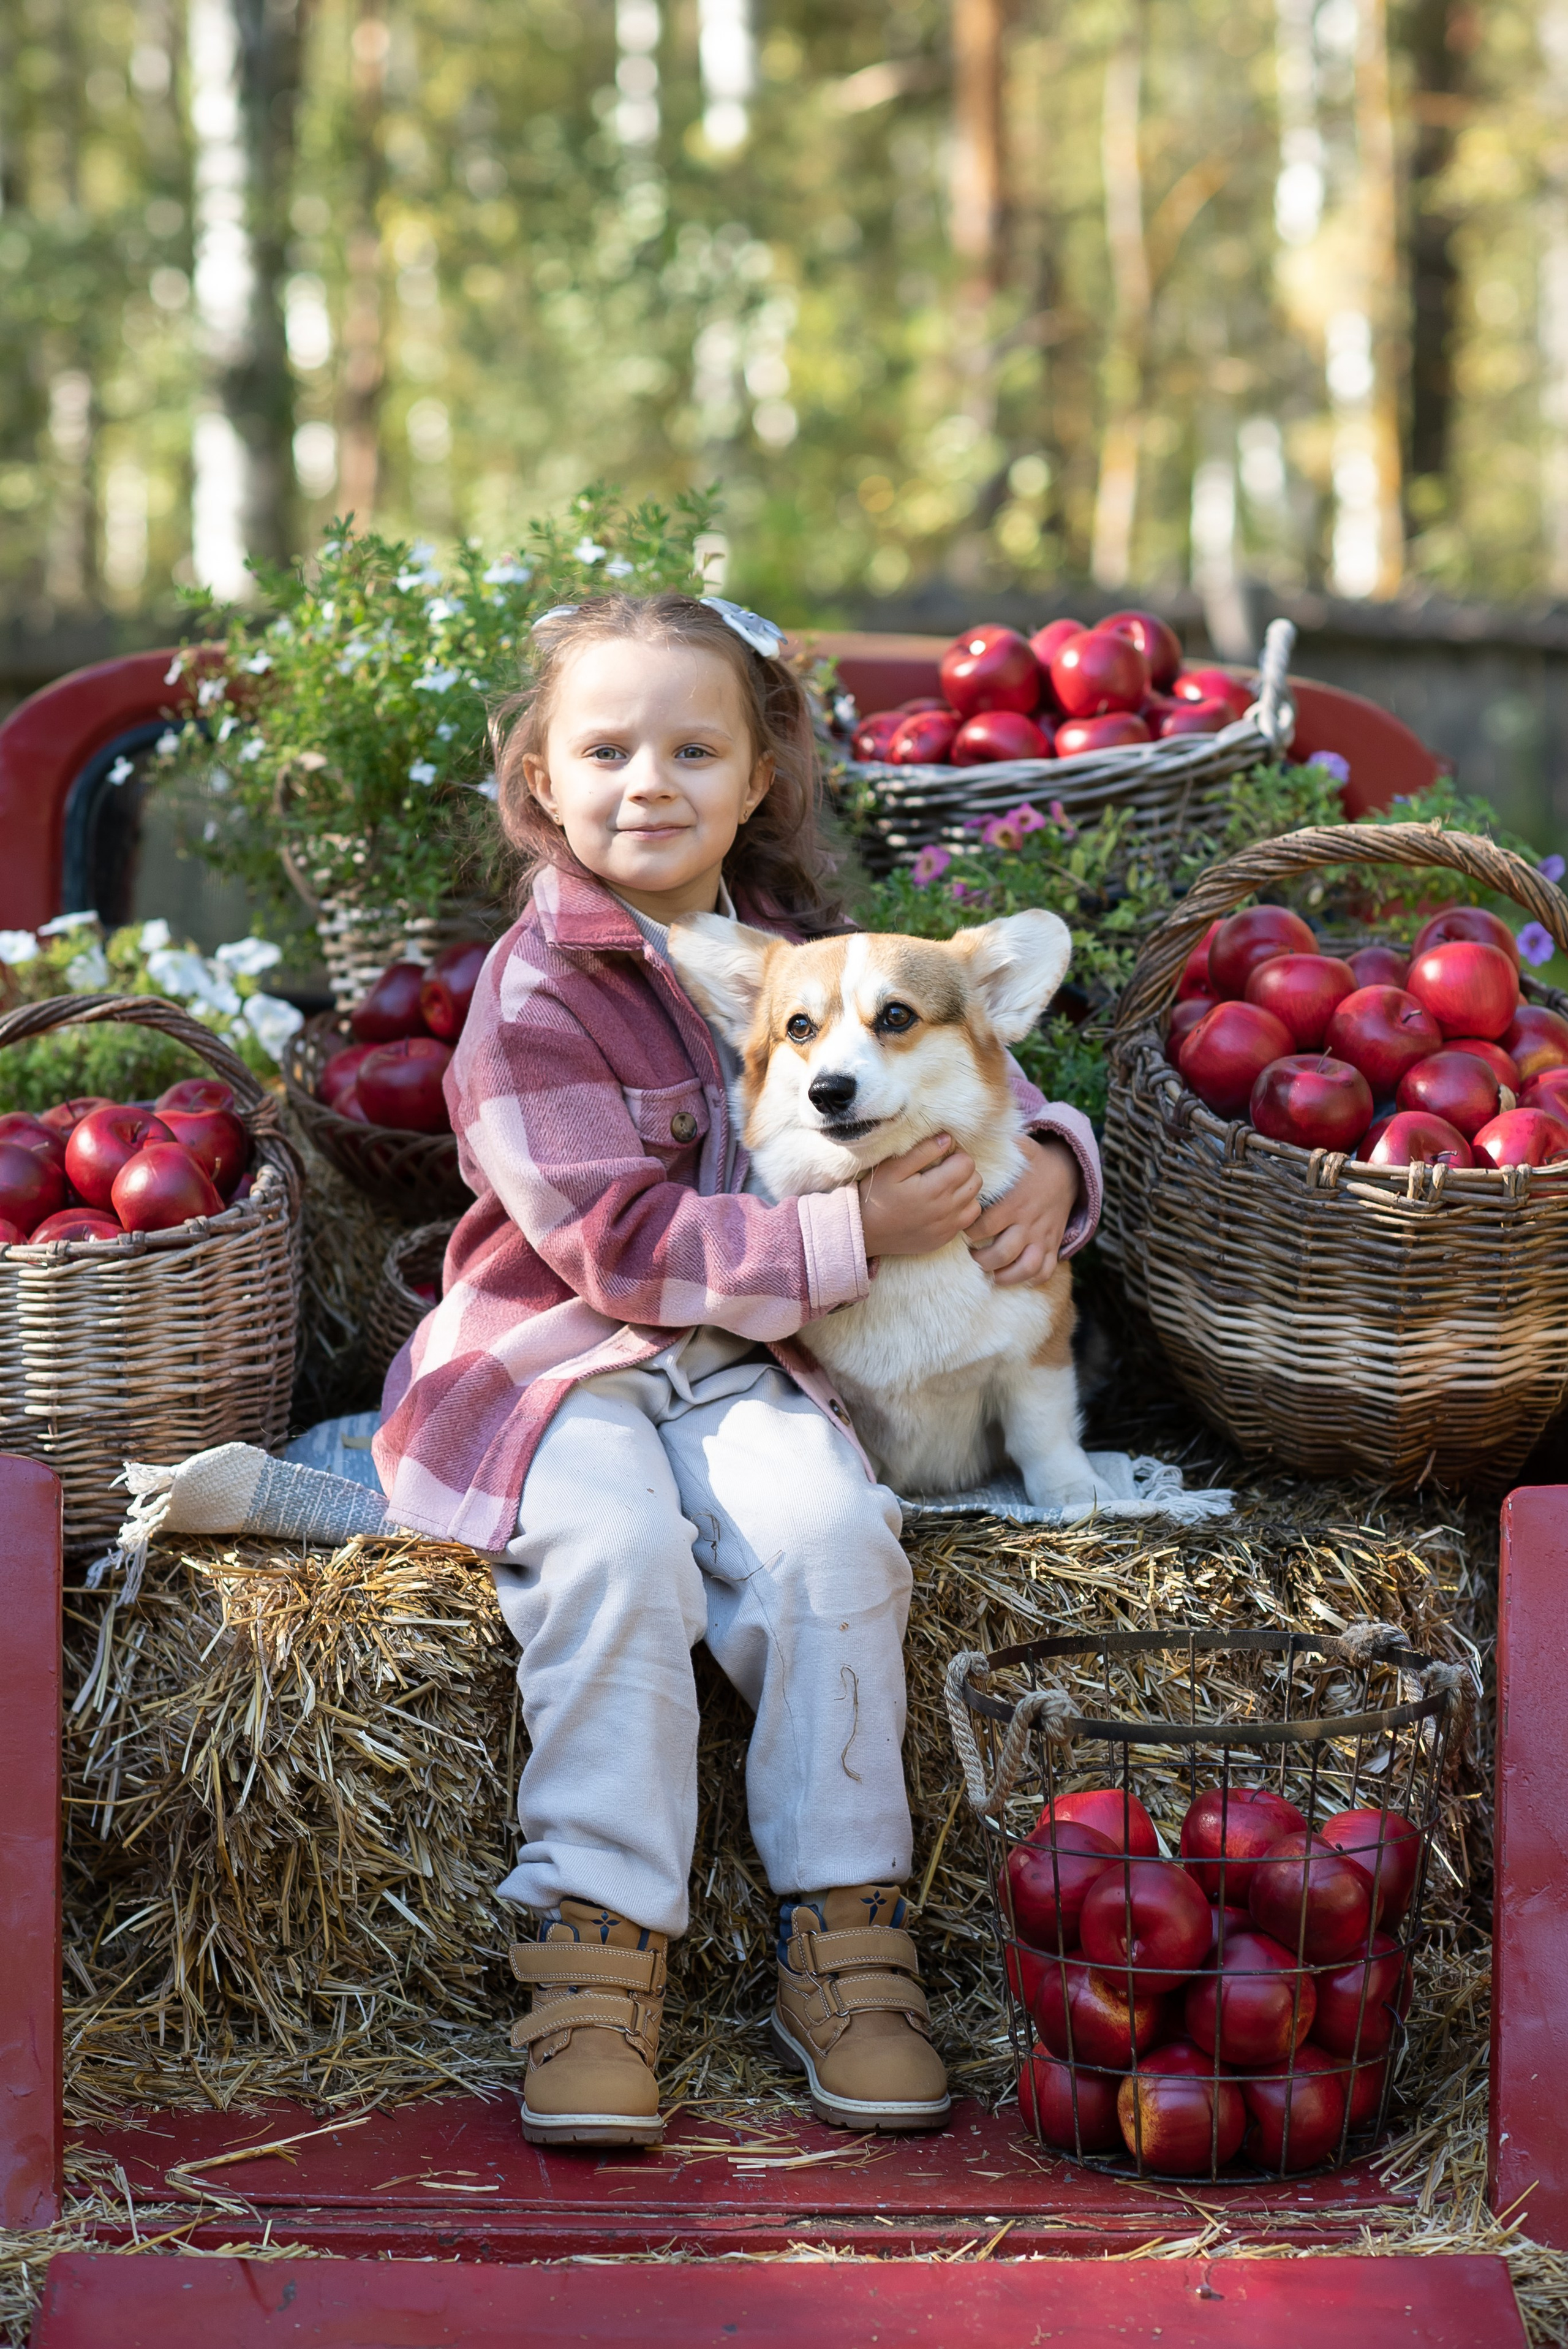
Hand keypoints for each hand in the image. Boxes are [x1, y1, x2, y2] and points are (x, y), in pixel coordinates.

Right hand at [858, 1132, 981, 1258]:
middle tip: (942, 1170)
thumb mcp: (892, 1168)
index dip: (956, 1154)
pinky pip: (967, 1221)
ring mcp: (948, 1228)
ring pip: (975, 1201)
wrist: (865, 1233)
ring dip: (965, 1191)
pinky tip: (942, 1206)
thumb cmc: (876, 1197)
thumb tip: (947, 1139)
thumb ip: (921, 1151)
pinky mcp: (945, 1239)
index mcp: (935, 1189)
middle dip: (963, 1171)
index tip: (941, 1156)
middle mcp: (946, 1210)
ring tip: (944, 1188)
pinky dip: (961, 1210)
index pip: (967, 1163)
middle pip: (975, 1181)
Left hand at [966, 1134, 1081, 1286]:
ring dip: (1004, 1274)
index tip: (959, 1229)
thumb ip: (995, 1148)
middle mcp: (1028, 1223)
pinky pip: (1045, 1272)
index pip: (983, 1226)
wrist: (1069, 1173)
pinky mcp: (1053, 1246)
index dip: (967, 1232)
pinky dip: (1029, 1279)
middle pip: (1001, 1253)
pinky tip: (1013, 1275)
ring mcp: (1043, 1237)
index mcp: (1014, 1202)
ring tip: (990, 1270)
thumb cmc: (1033, 1163)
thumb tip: (967, 1137)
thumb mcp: (1017, 1150)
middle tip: (971, 1255)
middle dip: (981, 1260)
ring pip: (1025, 1267)